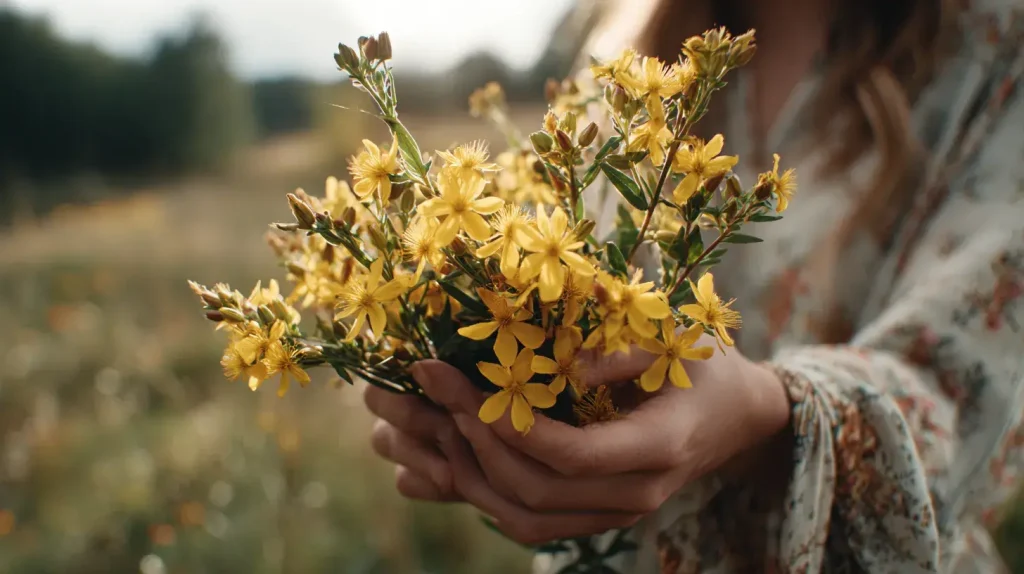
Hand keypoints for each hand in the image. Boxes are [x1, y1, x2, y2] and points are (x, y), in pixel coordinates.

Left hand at [364, 337, 790, 544]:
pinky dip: (486, 495)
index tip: (460, 384)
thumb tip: (560, 364)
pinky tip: (453, 459)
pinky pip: (532, 522)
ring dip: (469, 476)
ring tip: (428, 426)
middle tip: (431, 391)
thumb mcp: (675, 344)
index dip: (510, 426)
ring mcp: (615, 513)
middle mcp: (635, 495)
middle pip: (535, 492)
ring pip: (525, 519)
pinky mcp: (597, 514)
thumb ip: (621, 353)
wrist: (741, 418)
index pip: (570, 456)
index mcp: (657, 449)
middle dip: (474, 442)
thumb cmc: (707, 368)